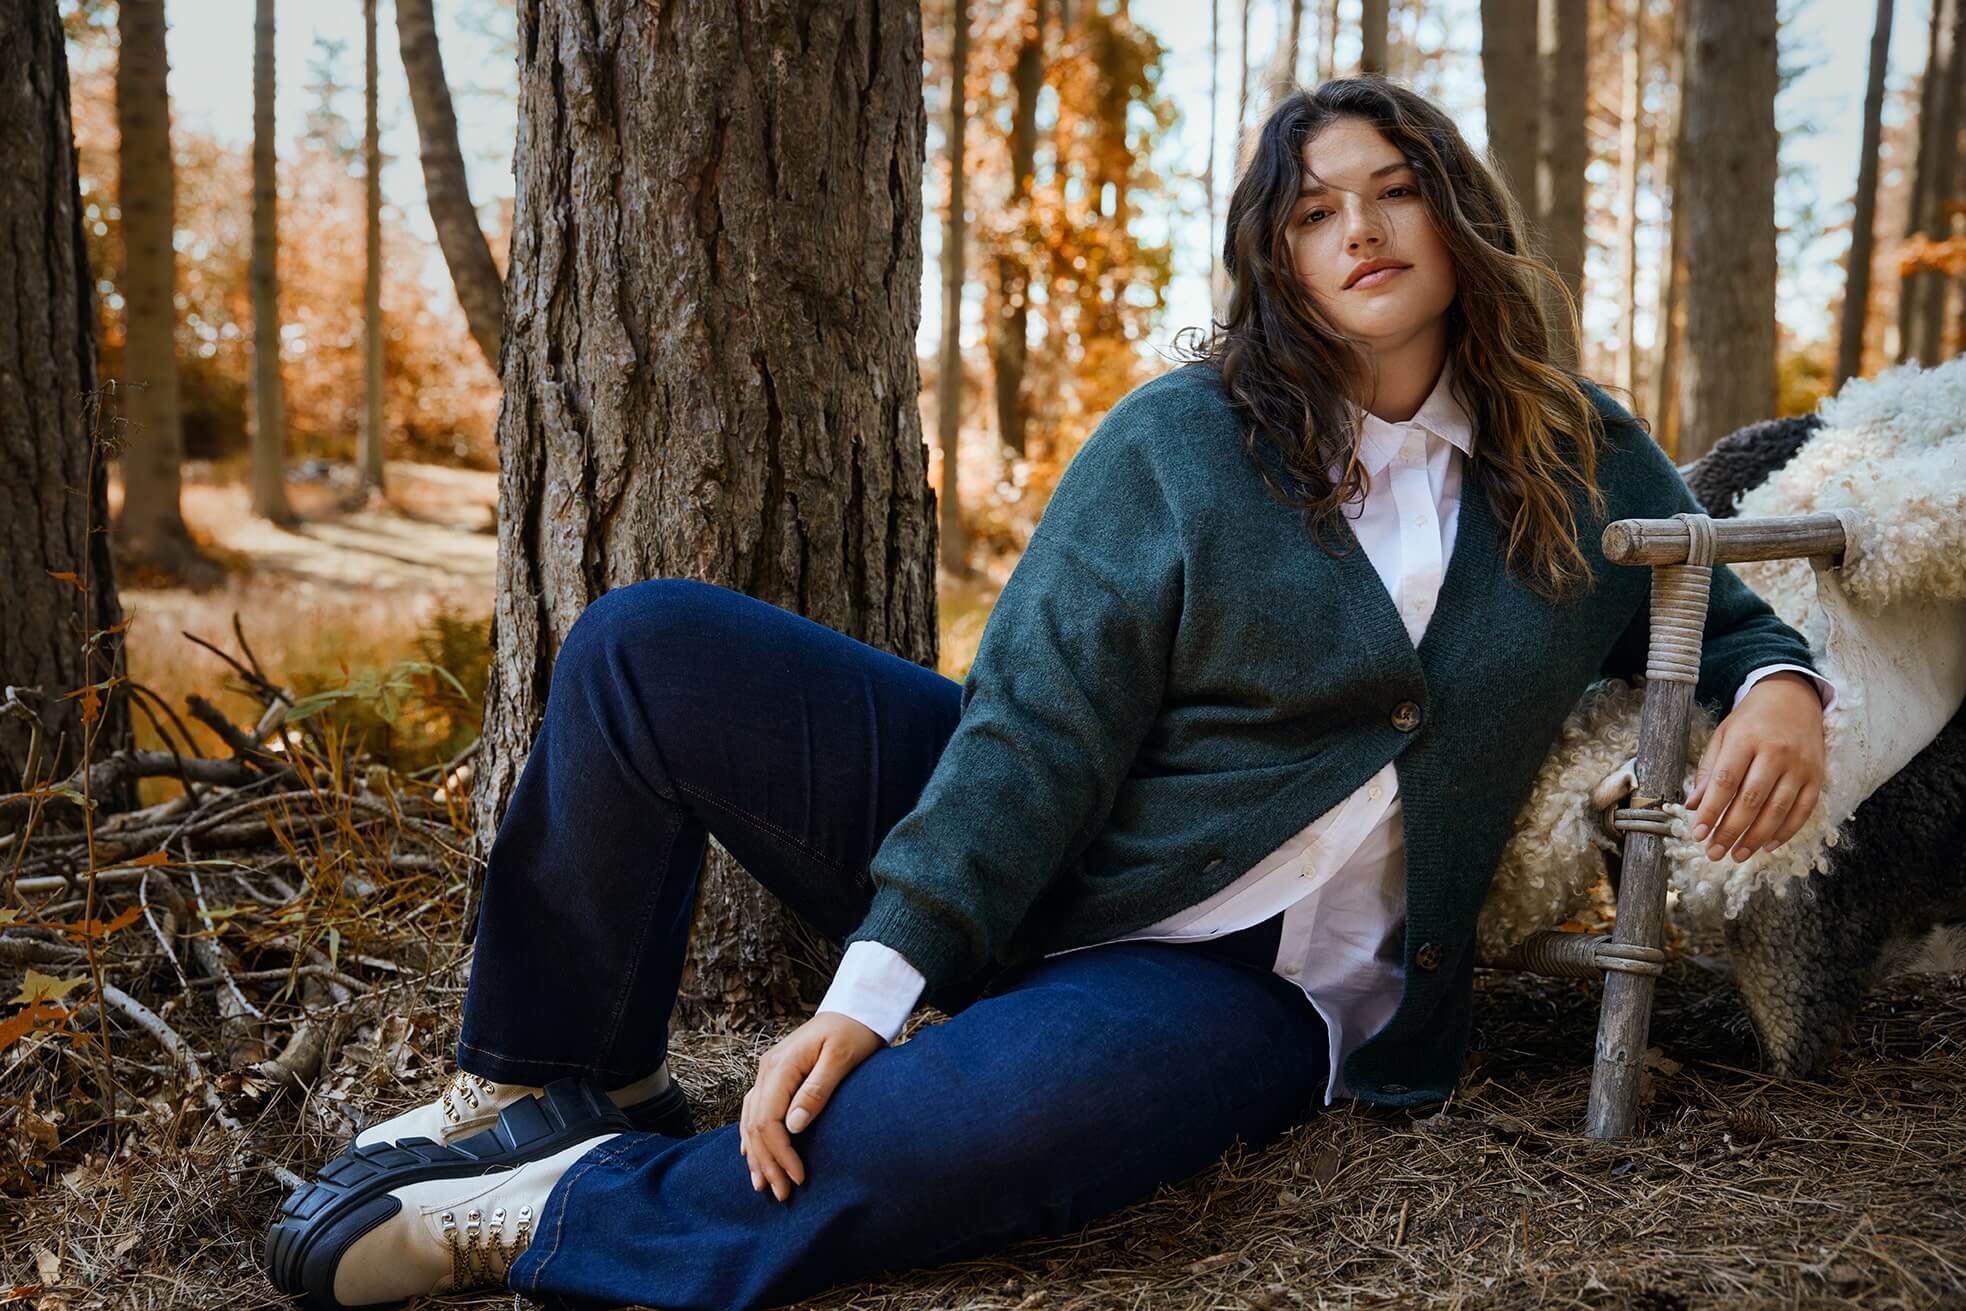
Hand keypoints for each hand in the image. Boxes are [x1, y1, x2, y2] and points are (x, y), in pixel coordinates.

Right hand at [739, 1010, 884, 1202]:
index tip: (798, 1177)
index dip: (780, 1153)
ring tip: (764, 1185)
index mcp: (782, 1065)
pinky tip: (751, 1155)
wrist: (855, 1010)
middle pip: (756, 1125)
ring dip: (757, 1155)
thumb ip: (817, 1091)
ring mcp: (768, 1072)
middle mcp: (768, 1069)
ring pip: (750, 1120)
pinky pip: (754, 1111)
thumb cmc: (853, 1032)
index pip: (769, 1119)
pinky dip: (752, 1136)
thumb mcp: (841, 1059)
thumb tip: (793, 1126)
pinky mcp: (775, 1077)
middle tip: (783, 1194)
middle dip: (767, 1162)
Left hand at [1686, 672, 1826, 861]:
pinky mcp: (1817, 775)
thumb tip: (1693, 806)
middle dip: (1730, 831)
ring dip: (1756, 837)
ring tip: (1737, 854)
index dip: (1711, 810)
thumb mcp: (1723, 736)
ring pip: (1778, 809)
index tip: (1698, 833)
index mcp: (1746, 738)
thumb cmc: (1751, 721)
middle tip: (1715, 852)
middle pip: (1751, 799)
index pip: (1725, 781)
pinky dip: (1786, 831)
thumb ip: (1708, 771)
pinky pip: (1803, 810)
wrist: (1793, 699)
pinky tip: (1768, 845)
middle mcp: (1776, 751)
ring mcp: (1800, 765)